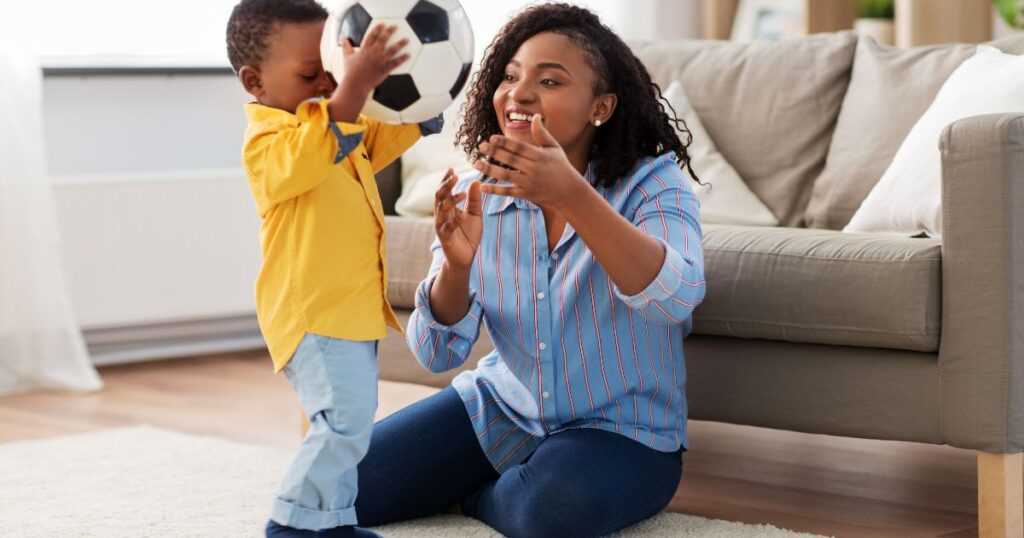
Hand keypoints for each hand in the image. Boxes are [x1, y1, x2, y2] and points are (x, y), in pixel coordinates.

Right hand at [339, 24, 409, 95]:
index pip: (372, 36)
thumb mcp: (347, 57)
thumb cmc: (350, 72)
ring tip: (407, 40)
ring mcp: (380, 61)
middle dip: (390, 32)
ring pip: (392, 50)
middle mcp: (373, 53)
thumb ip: (346, 46)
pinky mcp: (385, 69)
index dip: (378, 29)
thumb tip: (342, 38)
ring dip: (400, 44)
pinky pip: (395, 63)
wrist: (356, 84)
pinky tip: (408, 55)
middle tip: (396, 26)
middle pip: (383, 40)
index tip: (383, 24)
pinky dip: (402, 59)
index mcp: (365, 49)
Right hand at [435, 170, 482, 268]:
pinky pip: (447, 228)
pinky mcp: (445, 238)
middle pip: (440, 196)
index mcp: (449, 208)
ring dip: (451, 201)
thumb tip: (476, 181)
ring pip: (441, 210)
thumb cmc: (468, 234)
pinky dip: (454, 221)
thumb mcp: (475, 214)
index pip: (444, 190)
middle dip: (446, 186)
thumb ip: (475, 199)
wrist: (466, 257)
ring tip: (462, 194)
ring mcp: (442, 226)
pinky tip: (462, 216)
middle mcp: (442, 215)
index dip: (446, 180)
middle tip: (455, 176)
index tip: (451, 169)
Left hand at [474, 114, 588, 208]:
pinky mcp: (526, 194)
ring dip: (490, 170)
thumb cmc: (561, 166)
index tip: (491, 138)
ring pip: (506, 176)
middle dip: (494, 153)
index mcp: (540, 156)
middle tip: (480, 147)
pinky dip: (495, 190)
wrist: (569, 192)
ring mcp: (529, 183)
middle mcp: (534, 169)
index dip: (505, 142)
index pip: (519, 147)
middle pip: (510, 160)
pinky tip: (483, 186)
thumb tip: (534, 116)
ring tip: (476, 163)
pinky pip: (508, 192)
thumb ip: (542, 134)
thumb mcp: (554, 148)